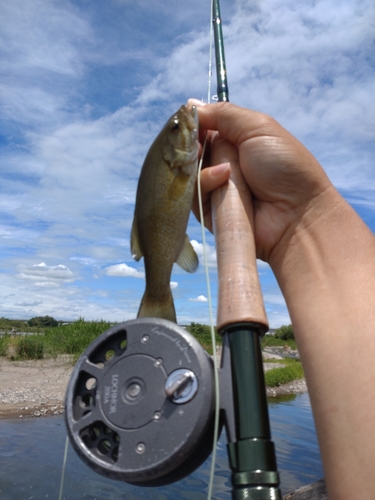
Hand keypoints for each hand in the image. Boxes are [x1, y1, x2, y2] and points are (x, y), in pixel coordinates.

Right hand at [189, 99, 334, 263]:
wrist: (297, 214)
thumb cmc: (285, 167)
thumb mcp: (258, 128)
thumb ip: (223, 114)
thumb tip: (190, 104)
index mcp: (234, 142)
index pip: (201, 129)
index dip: (193, 126)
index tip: (188, 124)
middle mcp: (221, 164)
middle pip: (190, 150)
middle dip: (193, 146)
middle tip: (200, 147)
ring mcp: (215, 189)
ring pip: (188, 173)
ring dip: (203, 168)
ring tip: (225, 170)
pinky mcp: (210, 212)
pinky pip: (193, 195)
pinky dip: (207, 184)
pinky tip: (224, 180)